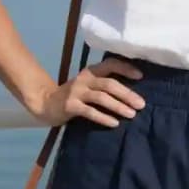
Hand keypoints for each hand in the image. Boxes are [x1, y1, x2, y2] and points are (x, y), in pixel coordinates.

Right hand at [31, 57, 146, 127]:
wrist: (46, 104)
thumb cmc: (74, 96)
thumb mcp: (88, 86)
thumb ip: (104, 85)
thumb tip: (132, 93)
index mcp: (90, 71)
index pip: (110, 64)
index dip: (125, 68)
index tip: (140, 76)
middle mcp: (84, 79)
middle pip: (109, 84)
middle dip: (127, 94)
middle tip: (141, 104)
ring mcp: (76, 92)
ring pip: (101, 97)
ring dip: (118, 106)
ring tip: (131, 114)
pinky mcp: (70, 106)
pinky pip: (90, 111)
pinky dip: (103, 117)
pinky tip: (114, 123)